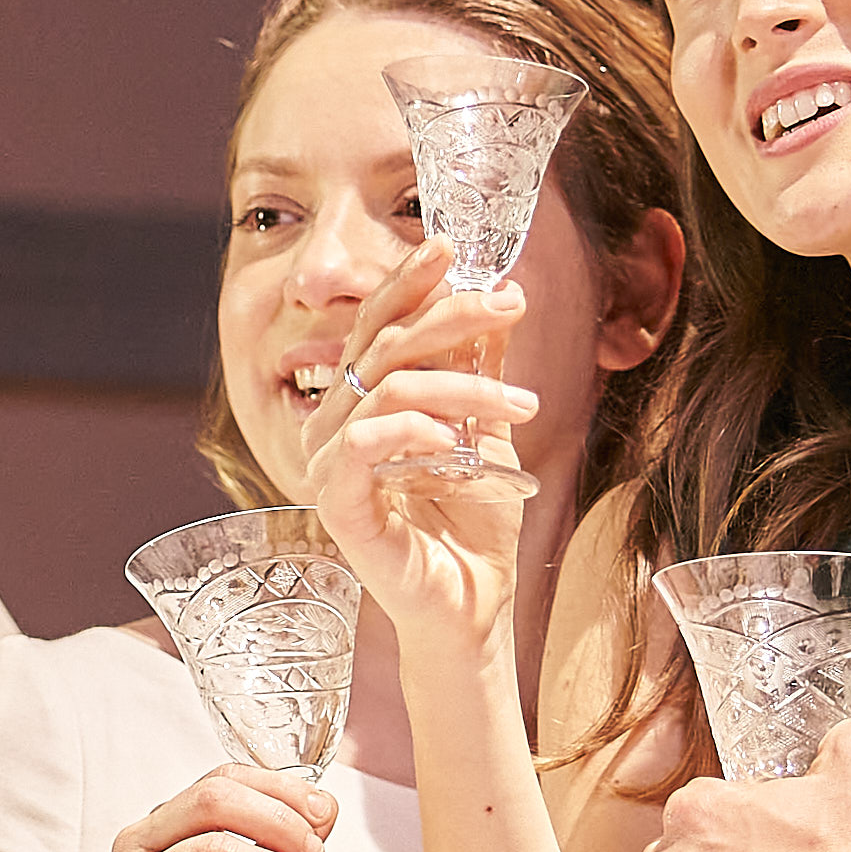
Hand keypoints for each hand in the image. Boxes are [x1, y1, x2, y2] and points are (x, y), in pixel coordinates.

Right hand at [298, 241, 539, 656]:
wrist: (473, 607)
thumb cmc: (473, 527)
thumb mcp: (488, 431)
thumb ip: (482, 369)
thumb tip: (502, 296)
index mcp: (359, 406)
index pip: (373, 327)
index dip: (406, 282)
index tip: (447, 244)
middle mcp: (332, 430)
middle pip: (379, 346)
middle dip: (448, 315)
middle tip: (508, 306)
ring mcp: (328, 468)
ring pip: (386, 390)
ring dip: (461, 386)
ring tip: (522, 404)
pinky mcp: (336, 507)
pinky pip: (363, 448)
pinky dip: (415, 433)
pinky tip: (457, 443)